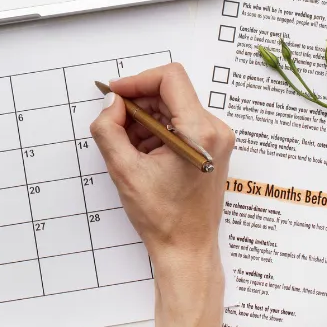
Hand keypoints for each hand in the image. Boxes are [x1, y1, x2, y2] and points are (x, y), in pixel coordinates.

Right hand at [90, 63, 233, 326]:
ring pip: (174, 107)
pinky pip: (181, 122)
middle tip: (115, 123)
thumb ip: (109, 129)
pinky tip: (143, 153)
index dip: (138, 80)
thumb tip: (111, 103)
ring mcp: (217, 139)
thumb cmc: (163, 218)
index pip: (170, 78)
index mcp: (199, 132)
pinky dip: (157, 130)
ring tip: (129, 146)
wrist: (187, 249)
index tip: (116, 94)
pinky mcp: (212, 147)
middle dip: (138, 103)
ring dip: (146, 118)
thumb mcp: (124, 170)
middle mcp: (215, 130)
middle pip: (171, 91)